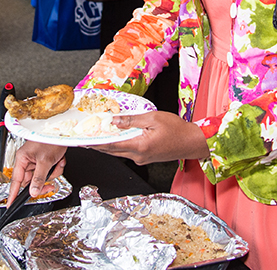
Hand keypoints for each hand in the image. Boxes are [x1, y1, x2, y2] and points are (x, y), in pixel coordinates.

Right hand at [7, 141, 66, 203]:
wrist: (62, 131)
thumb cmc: (50, 139)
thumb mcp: (45, 161)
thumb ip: (39, 178)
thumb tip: (33, 192)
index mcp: (22, 159)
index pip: (16, 181)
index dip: (13, 194)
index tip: (10, 205)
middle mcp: (27, 160)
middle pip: (32, 181)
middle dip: (44, 180)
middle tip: (50, 183)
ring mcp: (36, 161)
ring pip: (43, 177)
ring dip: (53, 172)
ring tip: (57, 162)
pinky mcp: (45, 161)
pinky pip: (49, 171)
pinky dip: (56, 167)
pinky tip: (59, 160)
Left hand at [92, 111, 208, 164]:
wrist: (192, 142)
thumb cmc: (176, 129)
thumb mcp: (152, 118)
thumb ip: (132, 120)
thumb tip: (115, 121)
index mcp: (139, 146)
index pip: (111, 145)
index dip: (95, 142)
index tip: (84, 140)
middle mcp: (139, 156)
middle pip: (112, 151)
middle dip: (97, 145)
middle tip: (85, 139)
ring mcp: (142, 159)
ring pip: (119, 153)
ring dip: (107, 146)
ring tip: (97, 138)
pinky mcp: (146, 158)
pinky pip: (128, 153)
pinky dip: (119, 146)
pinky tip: (116, 139)